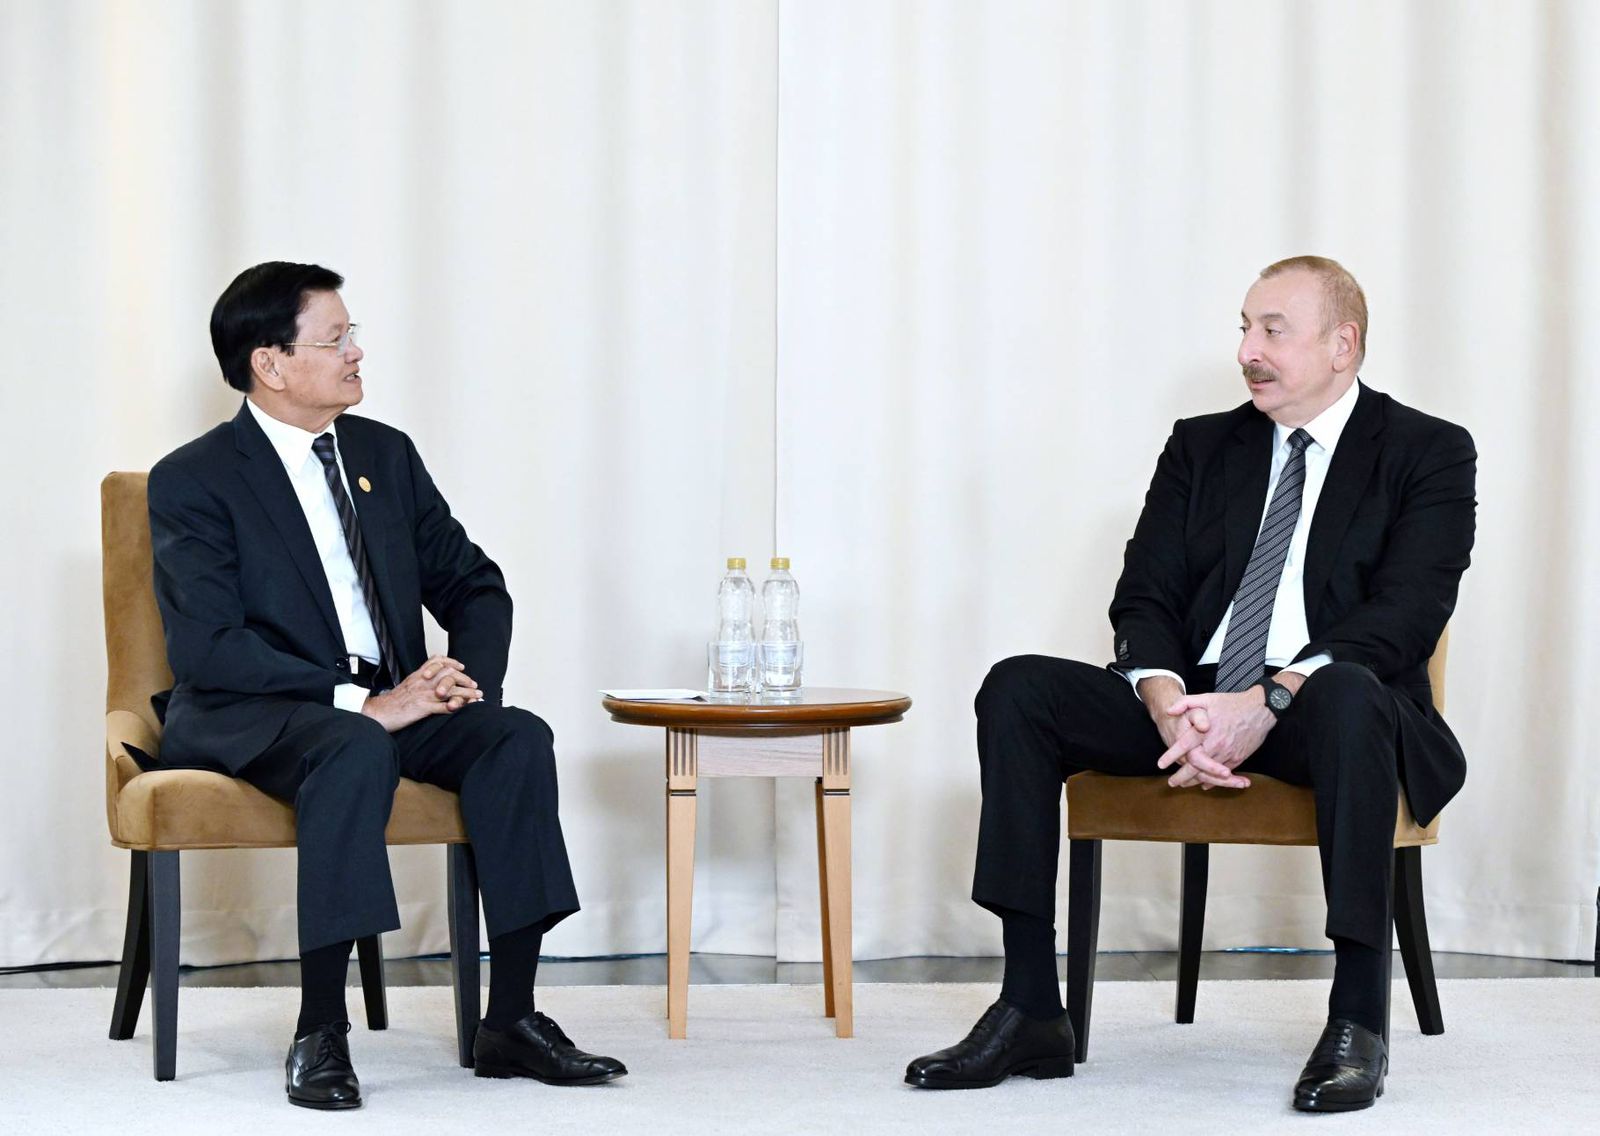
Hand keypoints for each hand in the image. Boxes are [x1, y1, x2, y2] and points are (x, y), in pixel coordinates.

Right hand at [360, 655, 482, 732]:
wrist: (378, 712)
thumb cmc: (393, 702)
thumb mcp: (407, 684)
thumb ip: (420, 679)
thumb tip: (432, 677)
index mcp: (418, 675)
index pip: (437, 661)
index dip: (452, 662)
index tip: (461, 666)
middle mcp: (422, 682)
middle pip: (448, 674)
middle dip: (464, 679)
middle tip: (474, 685)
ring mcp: (423, 695)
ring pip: (449, 690)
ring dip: (466, 693)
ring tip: (477, 696)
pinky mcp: (422, 708)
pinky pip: (443, 706)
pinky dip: (455, 707)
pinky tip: (463, 708)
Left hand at [1137, 676, 1233, 789]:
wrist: (1261, 709)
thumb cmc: (1232, 703)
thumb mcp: (1207, 698)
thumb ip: (1185, 703)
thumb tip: (1169, 711)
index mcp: (1206, 731)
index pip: (1184, 745)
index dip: (1171, 755)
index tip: (1161, 764)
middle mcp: (1216, 744)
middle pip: (1195, 766)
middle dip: (1182, 777)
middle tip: (1171, 783)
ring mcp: (1228, 753)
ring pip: (1209, 773)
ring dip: (1195, 780)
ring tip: (1184, 785)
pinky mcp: (1239, 757)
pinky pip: (1224, 774)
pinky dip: (1214, 781)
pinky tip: (1205, 784)